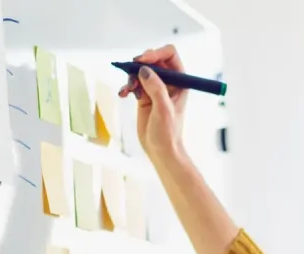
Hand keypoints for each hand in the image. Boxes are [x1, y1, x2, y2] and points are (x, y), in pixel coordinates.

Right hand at [118, 45, 187, 162]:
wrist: (160, 150)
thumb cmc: (168, 133)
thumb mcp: (164, 109)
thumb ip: (156, 88)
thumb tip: (144, 70)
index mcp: (180, 81)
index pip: (170, 55)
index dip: (156, 53)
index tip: (142, 60)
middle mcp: (168, 82)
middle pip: (153, 60)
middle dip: (140, 64)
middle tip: (131, 73)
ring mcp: (155, 88)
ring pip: (141, 71)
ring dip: (131, 76)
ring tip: (127, 90)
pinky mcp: (144, 96)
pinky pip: (133, 83)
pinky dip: (127, 86)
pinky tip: (123, 94)